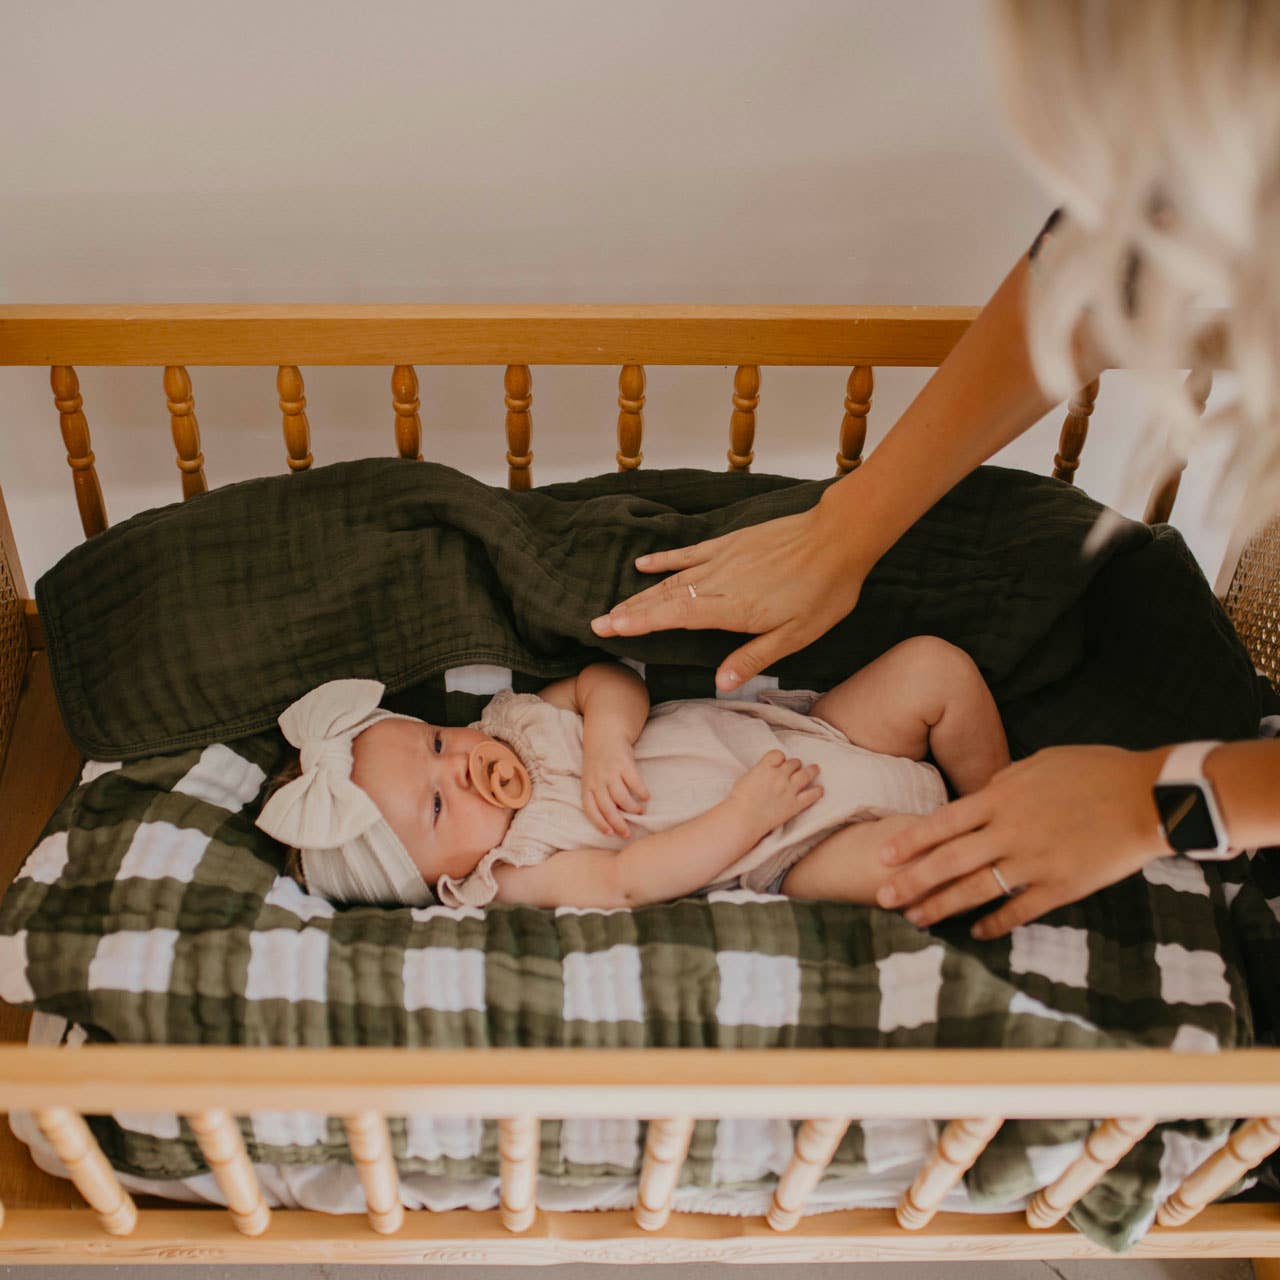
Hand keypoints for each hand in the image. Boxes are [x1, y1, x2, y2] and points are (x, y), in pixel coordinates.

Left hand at [581, 733, 649, 838]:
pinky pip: (634, 782)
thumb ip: (599, 795)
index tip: (610, 833)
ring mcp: (610, 772)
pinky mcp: (624, 763)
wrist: (605, 734)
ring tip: (640, 812)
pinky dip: (641, 792)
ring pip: (621, 798)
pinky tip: (646, 797)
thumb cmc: (599, 762)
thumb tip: (614, 818)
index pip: (590, 809)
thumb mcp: (592, 778)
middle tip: (628, 833)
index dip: (599, 823)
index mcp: (587, 786)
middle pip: (607, 808)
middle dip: (618, 823)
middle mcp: (597, 780)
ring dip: (632, 808)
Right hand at [589, 498, 868, 691]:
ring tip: (615, 606)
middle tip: (597, 623)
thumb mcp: (797, 636)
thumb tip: (721, 682)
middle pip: (665, 599)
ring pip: (672, 579)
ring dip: (641, 593)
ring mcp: (723, 559)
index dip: (640, 624)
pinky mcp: (731, 543)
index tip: (611, 630)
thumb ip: (755, 657)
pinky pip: (689, 553)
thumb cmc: (824, 592)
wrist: (839, 538)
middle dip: (629, 612)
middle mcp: (720, 581)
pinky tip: (643, 565)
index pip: (675, 617)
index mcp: (733, 608)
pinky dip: (665, 559)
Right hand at [730, 750, 822, 836]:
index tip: (779, 761)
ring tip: (816, 768)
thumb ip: (759, 772)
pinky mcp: (794, 804)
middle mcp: (779, 776)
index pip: (778, 754)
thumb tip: (764, 772)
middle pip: (793, 763)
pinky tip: (820, 790)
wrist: (744, 817)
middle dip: (795, 764)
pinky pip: (811, 795)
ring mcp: (789, 790)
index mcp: (765, 767)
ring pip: (806, 774)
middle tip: (796, 766)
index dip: (779, 758)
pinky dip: (817, 792)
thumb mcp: (746, 778)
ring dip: (811, 770)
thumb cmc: (739, 799)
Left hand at [874, 745, 1171, 937]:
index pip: (943, 823)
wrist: (1148, 796)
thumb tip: (980, 793)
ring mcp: (1035, 862)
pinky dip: (996, 923)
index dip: (910, 842)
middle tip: (882, 897)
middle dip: (912, 881)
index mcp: (1002, 798)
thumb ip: (1004, 781)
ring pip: (977, 890)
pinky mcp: (1062, 886)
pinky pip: (1020, 909)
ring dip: (942, 906)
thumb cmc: (1094, 770)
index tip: (881, 856)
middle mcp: (1010, 832)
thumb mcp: (1039, 763)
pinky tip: (976, 933)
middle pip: (950, 861)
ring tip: (915, 919)